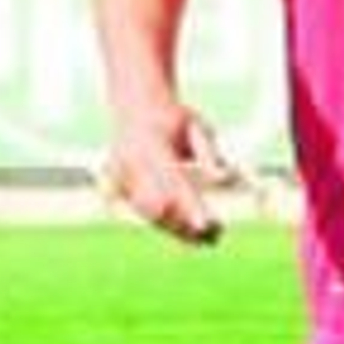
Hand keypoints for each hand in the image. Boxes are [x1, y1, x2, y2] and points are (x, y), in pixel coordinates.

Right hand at [103, 103, 234, 245]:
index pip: (172, 180)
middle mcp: (131, 162)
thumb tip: (222, 179)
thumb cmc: (173, 117)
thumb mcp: (197, 126)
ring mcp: (121, 176)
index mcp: (150, 144)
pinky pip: (146, 214)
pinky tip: (193, 234)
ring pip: (150, 214)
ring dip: (179, 230)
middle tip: (218, 235)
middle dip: (187, 224)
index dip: (188, 204)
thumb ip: (208, 152)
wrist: (136, 106)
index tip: (205, 224)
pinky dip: (169, 225)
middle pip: (159, 204)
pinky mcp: (120, 188)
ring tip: (211, 237)